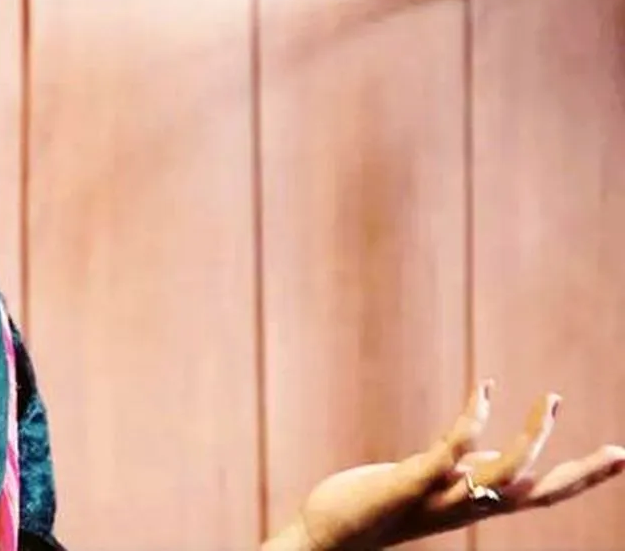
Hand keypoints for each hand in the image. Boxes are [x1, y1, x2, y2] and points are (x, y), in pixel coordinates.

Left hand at [263, 380, 624, 550]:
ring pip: (504, 474)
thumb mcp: (431, 485)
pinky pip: (450, 452)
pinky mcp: (409, 483)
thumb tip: (496, 454)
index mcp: (473, 504)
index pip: (537, 495)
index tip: (618, 457)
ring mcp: (440, 496)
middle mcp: (465, 505)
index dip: (579, 479)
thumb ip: (464, 471)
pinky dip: (473, 420)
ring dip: (534, 437)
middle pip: (538, 495)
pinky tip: (484, 390)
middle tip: (622, 452)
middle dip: (582, 475)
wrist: (327, 534)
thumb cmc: (376, 505)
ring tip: (552, 398)